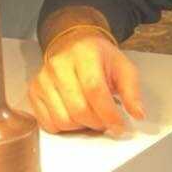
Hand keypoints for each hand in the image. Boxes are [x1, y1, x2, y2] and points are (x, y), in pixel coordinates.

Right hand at [28, 28, 144, 134]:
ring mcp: (43, 79)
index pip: (95, 90)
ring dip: (82, 126)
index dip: (109, 113)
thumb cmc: (99, 57)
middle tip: (108, 122)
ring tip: (93, 116)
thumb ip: (132, 90)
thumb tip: (138, 114)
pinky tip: (76, 116)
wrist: (73, 43)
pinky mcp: (33, 91)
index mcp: (84, 54)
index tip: (120, 126)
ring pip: (63, 119)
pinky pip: (48, 123)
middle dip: (98, 123)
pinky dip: (65, 128)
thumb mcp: (122, 66)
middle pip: (79, 108)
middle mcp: (59, 65)